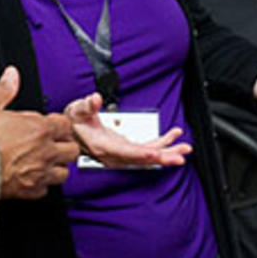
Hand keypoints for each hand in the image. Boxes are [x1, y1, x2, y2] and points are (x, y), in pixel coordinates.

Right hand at [0, 66, 80, 199]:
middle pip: (72, 150)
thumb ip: (4, 90)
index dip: (60, 124)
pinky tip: (31, 178)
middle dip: (64, 146)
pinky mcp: (30, 191)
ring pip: (64, 173)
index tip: (53, 126)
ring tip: (45, 162)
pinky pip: (45, 190)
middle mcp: (45, 151)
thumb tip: (11, 75)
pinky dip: (41, 184)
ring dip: (57, 167)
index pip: (66, 125)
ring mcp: (39, 172)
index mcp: (39, 129)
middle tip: (53, 144)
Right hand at [64, 94, 191, 168]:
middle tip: (180, 157)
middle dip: (162, 158)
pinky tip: (173, 136)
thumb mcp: (77, 111)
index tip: (157, 154)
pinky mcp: (127, 149)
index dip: (142, 154)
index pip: (126, 152)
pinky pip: (147, 149)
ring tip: (184, 148)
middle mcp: (115, 154)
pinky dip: (161, 143)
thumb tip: (95, 99)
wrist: (72, 133)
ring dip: (167, 152)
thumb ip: (87, 105)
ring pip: (148, 156)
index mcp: (104, 147)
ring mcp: (122, 153)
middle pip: (142, 159)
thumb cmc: (74, 123)